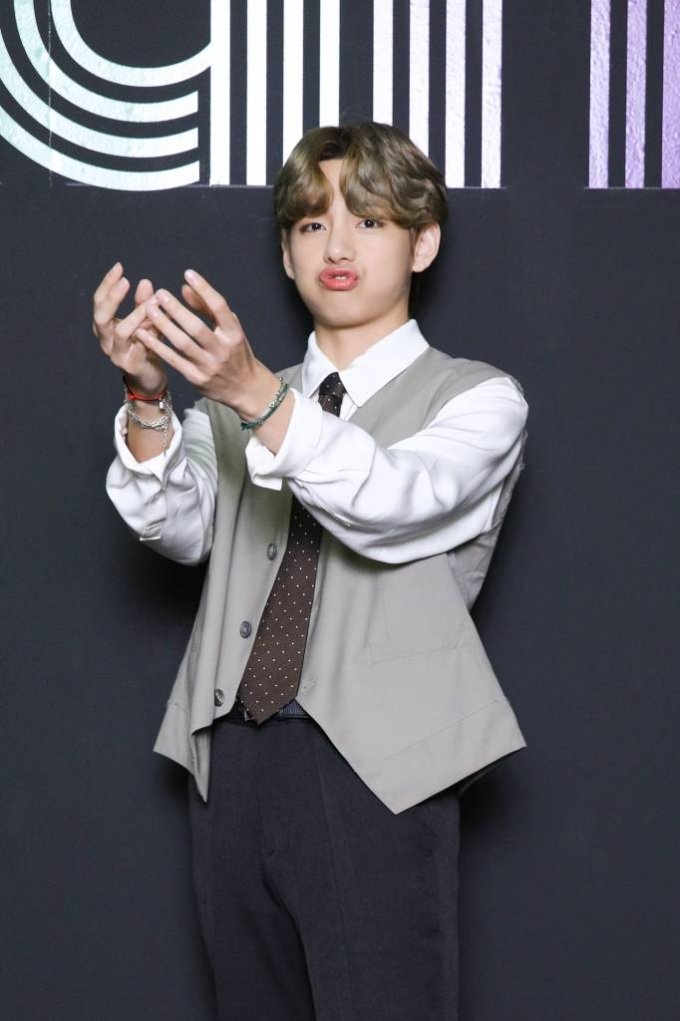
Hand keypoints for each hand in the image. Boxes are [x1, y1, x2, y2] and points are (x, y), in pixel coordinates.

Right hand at [92, 262, 167, 394]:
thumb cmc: (145, 347)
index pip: (99, 301)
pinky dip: (149, 335)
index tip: (119, 266)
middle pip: (101, 316)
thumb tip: (145, 281)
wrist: (149, 380)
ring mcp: (117, 354)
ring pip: (121, 332)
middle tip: (125, 281)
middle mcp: (106, 340)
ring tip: (151, 303)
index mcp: (105, 327)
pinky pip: (139, 349)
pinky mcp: (132, 366)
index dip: (107, 284)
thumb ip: (142, 304)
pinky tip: (159, 324)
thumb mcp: (143, 323)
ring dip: (136, 315)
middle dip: (113, 297)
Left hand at [136, 269, 277, 415]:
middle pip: (196, 327)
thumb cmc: (235, 353)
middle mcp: (222, 350)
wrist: (244, 389)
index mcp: (234, 334)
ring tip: (149, 308)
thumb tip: (185, 288)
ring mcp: (209, 366)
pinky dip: (157, 346)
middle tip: (160, 294)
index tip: (188, 273)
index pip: (219, 307)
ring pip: (182, 343)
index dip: (204, 289)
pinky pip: (173, 360)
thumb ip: (207, 309)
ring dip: (163, 325)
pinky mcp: (196, 378)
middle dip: (177, 309)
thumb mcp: (229, 329)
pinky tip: (143, 333)